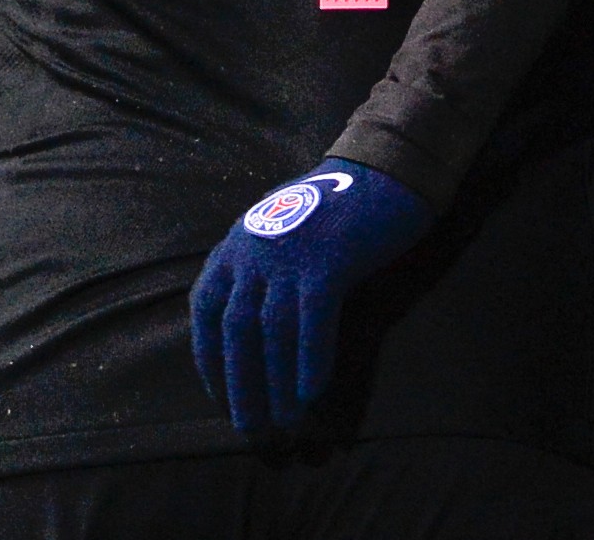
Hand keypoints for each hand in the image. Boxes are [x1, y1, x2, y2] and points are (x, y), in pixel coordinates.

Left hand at [189, 158, 434, 439]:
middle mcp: (254, 249)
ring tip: (286, 418)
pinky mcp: (328, 260)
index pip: (207, 311)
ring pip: (272, 333)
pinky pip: (313, 322)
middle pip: (237, 330)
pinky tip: (313, 391)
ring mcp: (290, 254)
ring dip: (277, 383)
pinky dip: (311, 360)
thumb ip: (260, 267)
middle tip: (251, 426)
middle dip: (241, 384)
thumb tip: (252, 330)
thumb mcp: (280, 229)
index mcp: (237, 243)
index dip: (210, 359)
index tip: (221, 397)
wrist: (387, 168)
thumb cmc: (338, 206)